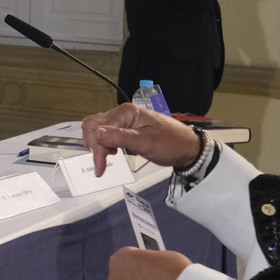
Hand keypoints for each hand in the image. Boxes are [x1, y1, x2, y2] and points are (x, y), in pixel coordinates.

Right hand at [81, 103, 202, 174]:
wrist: (187, 147)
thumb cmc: (171, 143)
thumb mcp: (146, 142)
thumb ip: (120, 137)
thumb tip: (97, 133)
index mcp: (126, 112)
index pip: (98, 128)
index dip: (97, 149)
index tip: (100, 167)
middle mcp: (122, 113)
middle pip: (93, 125)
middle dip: (94, 144)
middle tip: (104, 161)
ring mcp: (123, 120)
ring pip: (97, 129)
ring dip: (98, 144)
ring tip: (109, 156)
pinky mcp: (125, 128)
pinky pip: (107, 133)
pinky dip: (104, 143)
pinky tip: (112, 152)